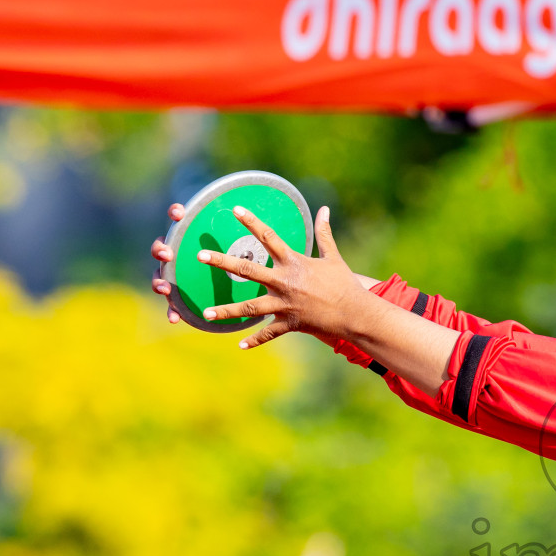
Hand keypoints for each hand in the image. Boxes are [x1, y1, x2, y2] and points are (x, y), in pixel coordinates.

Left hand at [149, 203, 381, 337]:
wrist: (355, 314)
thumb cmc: (344, 284)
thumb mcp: (333, 257)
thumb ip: (325, 234)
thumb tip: (325, 209)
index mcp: (293, 262)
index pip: (268, 237)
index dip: (252, 222)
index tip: (235, 210)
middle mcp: (284, 282)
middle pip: (247, 270)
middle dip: (222, 262)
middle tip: (200, 256)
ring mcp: (284, 305)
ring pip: (249, 308)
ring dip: (227, 311)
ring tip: (206, 313)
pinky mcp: (289, 323)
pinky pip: (268, 334)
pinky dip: (255, 340)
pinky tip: (240, 345)